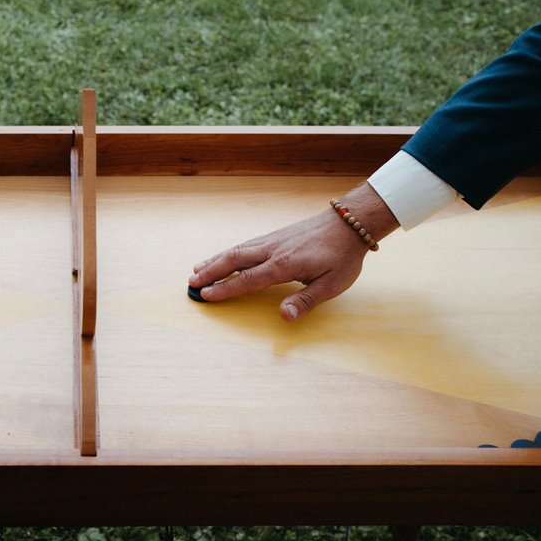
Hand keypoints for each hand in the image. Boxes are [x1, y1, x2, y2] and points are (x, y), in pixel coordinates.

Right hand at [188, 183, 397, 321]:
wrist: (349, 224)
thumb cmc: (342, 256)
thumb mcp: (331, 284)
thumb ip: (305, 301)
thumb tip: (284, 317)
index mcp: (284, 264)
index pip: (248, 279)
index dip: (225, 289)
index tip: (206, 295)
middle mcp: (272, 250)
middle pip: (234, 260)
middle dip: (211, 272)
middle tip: (191, 282)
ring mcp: (272, 240)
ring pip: (237, 250)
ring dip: (216, 260)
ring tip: (197, 269)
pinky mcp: (275, 236)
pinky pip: (246, 245)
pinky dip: (229, 252)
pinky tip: (223, 257)